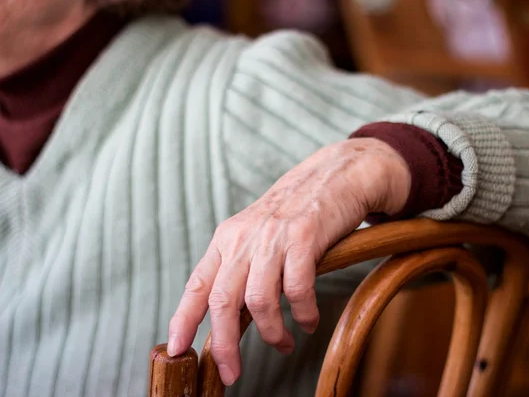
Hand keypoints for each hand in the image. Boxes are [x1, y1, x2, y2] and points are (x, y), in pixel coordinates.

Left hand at [167, 138, 410, 384]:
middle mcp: (244, 239)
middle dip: (224, 345)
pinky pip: (297, 289)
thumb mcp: (256, 236)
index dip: (182, 321)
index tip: (176, 351)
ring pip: (259, 300)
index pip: (196, 285)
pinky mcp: (304, 237)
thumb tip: (231, 320)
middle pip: (223, 302)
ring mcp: (273, 238)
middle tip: (232, 372)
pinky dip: (302, 313)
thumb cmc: (294, 213)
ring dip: (271, 333)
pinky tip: (308, 321)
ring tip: (283, 343)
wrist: (332, 176)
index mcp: (226, 240)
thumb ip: (242, 271)